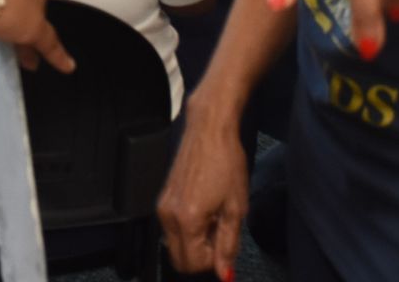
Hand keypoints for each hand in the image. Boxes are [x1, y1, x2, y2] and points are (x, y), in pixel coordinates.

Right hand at [156, 104, 246, 278]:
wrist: (209, 131)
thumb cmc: (226, 162)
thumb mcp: (236, 208)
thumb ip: (228, 245)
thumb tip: (224, 274)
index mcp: (187, 219)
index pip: (192, 263)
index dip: (213, 260)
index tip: (224, 242)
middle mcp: (168, 215)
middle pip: (179, 260)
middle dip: (201, 255)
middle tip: (219, 232)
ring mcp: (163, 206)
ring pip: (175, 245)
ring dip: (195, 241)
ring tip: (213, 216)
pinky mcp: (163, 198)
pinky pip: (172, 228)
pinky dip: (188, 228)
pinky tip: (204, 208)